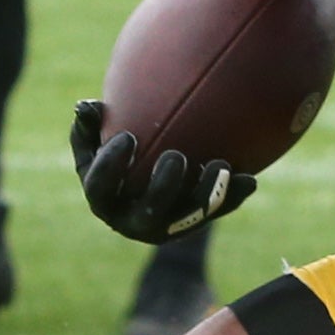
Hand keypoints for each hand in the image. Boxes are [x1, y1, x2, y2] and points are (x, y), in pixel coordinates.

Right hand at [70, 100, 254, 243]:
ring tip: (220, 165)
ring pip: (188, 218)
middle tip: (176, 156)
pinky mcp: (194, 226)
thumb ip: (89, 126)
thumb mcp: (97, 144)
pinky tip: (247, 179)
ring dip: (206, 194)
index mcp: (104, 200)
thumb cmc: (119, 157)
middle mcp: (133, 221)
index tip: (128, 137)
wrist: (147, 186)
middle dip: (163, 188)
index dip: (111, 166)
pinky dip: (231, 197)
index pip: (100, 188)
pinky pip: (215, 214)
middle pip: (148, 212)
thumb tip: (87, 107)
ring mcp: (167, 227)